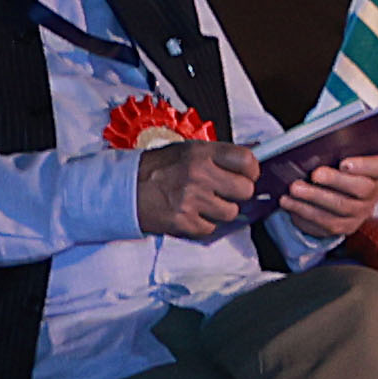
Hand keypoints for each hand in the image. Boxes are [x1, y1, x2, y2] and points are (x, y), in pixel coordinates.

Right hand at [138, 140, 259, 238]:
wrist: (123, 188)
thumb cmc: (155, 169)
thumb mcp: (187, 150)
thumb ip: (218, 155)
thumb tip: (253, 155)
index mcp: (201, 153)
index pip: (247, 160)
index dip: (251, 170)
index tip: (247, 174)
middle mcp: (199, 174)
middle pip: (245, 190)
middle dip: (238, 193)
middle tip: (225, 191)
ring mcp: (191, 199)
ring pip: (230, 212)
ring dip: (221, 211)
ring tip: (203, 202)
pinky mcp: (183, 221)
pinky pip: (210, 228)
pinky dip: (203, 224)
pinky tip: (191, 213)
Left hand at [275, 151, 377, 238]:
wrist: (344, 195)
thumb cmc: (341, 169)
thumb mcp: (345, 156)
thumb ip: (338, 150)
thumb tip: (316, 147)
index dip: (364, 165)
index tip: (344, 163)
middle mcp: (373, 194)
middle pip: (360, 189)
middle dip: (335, 181)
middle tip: (315, 174)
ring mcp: (360, 213)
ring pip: (340, 208)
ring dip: (314, 198)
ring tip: (295, 188)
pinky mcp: (344, 227)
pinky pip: (325, 222)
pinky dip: (304, 211)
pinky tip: (289, 202)